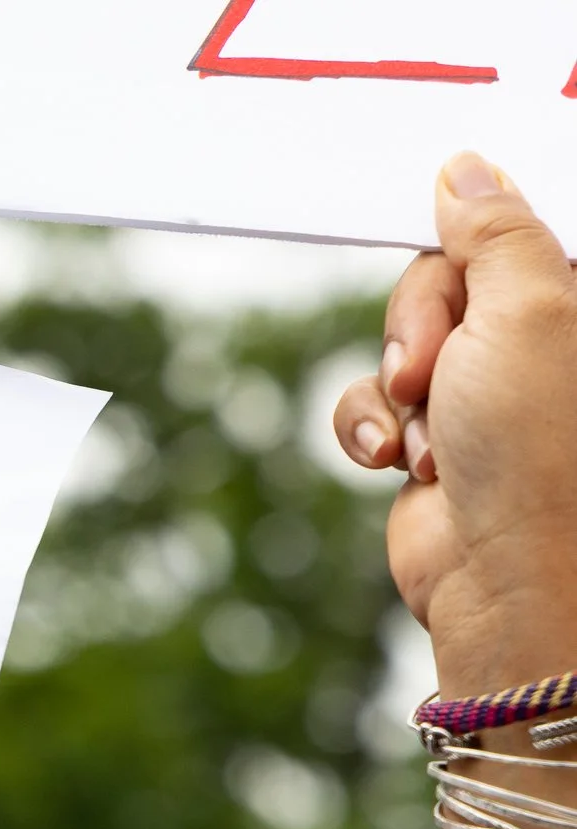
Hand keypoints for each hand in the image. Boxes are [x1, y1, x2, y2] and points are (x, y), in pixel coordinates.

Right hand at [333, 154, 576, 696]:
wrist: (508, 577)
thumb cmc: (540, 451)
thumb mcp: (528, 307)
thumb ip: (495, 231)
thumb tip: (465, 170)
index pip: (511, 229)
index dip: (468, 237)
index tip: (439, 246)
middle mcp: (540, 343)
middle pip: (446, 281)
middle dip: (420, 325)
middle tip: (428, 368)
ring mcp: (485, 394)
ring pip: (403, 342)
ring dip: (394, 389)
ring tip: (422, 436)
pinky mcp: (435, 440)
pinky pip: (373, 402)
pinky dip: (369, 429)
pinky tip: (393, 461)